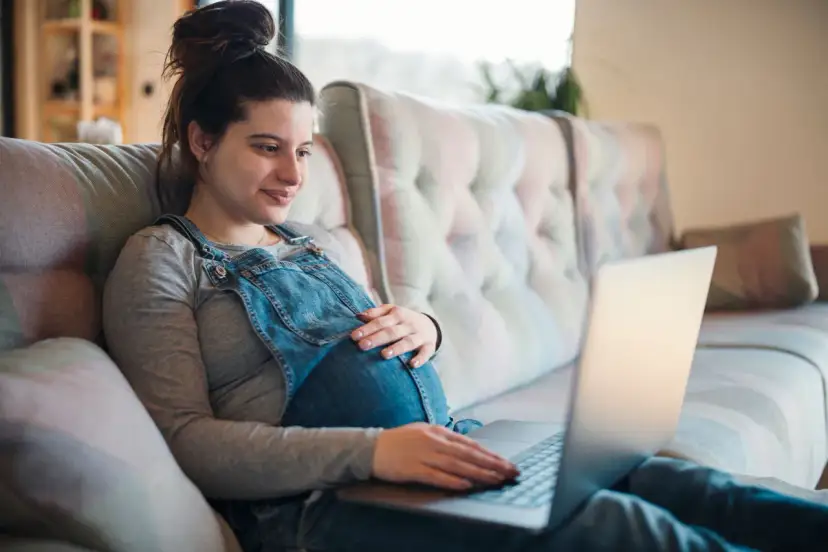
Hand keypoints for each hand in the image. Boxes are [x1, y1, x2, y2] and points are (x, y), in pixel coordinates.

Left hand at [351, 304, 437, 367]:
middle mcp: (409, 324)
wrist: (430, 325)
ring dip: (397, 348)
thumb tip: (358, 316)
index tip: (353, 336)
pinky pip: (426, 352)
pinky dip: (420, 358)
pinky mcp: (429, 346)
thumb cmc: (403, 320)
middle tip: (362, 346)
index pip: (380, 321)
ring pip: (408, 342)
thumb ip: (375, 313)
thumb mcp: (391, 311)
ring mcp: (419, 335)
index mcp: (398, 314)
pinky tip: (412, 365)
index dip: (367, 328)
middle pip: (391, 332)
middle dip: (377, 339)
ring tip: (384, 355)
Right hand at [372, 423, 519, 489]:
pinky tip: (467, 484)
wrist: (372, 447)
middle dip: (492, 464)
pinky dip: (453, 480)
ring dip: (479, 473)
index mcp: (438, 432)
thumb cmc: (400, 441)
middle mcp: (434, 442)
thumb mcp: (424, 432)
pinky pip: (437, 476)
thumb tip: (468, 447)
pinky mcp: (413, 469)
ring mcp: (424, 455)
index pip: (470, 444)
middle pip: (468, 454)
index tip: (506, 463)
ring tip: (496, 479)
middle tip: (510, 472)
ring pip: (457, 465)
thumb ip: (445, 439)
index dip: (490, 454)